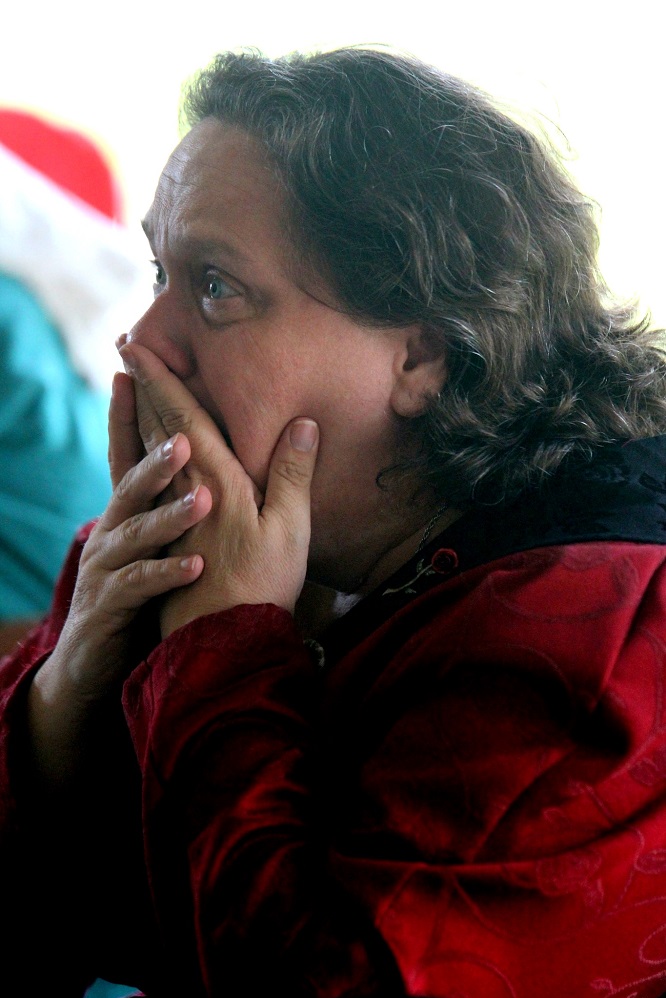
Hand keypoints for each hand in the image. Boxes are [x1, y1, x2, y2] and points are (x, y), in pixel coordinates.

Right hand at [51, 371, 211, 698]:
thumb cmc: (141, 596)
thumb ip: (173, 503)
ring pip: (135, 534)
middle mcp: (113, 531)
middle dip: (154, 458)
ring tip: (204, 499)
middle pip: (130, 485)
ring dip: (168, 515)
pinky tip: (196, 565)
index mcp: (128, 512)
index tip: (136, 370)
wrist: (95, 665)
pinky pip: (139, 586)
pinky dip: (167, 574)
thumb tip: (204, 458)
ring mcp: (108, 568)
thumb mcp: (155, 545)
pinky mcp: (111, 607)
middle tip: (185, 437)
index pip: (127, 453)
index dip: (130, 414)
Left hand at [119, 343, 318, 636]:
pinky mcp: (168, 537)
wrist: (222, 639)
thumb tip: (303, 422)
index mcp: (214, 480)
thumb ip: (293, 474)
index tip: (137, 346)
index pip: (181, 417)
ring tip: (129, 389)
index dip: (159, 380)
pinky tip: (143, 454)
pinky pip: (148, 486)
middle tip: (127, 352)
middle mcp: (185, 491)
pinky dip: (141, 458)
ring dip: (137, 417)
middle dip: (142, 387)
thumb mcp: (290, 528)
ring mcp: (172, 515)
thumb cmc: (262, 583)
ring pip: (148, 455)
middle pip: (157, 429)